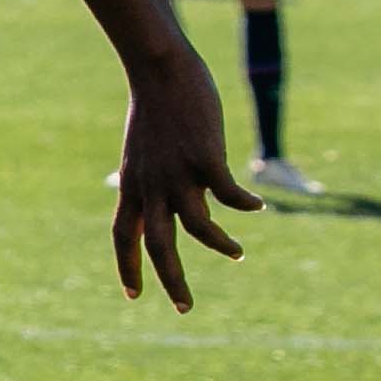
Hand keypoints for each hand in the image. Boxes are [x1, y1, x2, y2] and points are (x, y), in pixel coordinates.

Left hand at [113, 46, 261, 310]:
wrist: (158, 71)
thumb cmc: (154, 109)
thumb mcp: (142, 151)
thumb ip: (150, 177)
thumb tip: (164, 197)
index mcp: (132, 186)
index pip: (122, 236)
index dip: (127, 267)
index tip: (133, 295)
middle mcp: (151, 187)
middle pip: (157, 246)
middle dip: (171, 280)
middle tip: (184, 308)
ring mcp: (177, 174)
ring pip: (196, 228)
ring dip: (219, 246)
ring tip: (237, 255)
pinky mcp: (205, 159)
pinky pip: (228, 195)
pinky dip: (244, 205)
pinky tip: (258, 206)